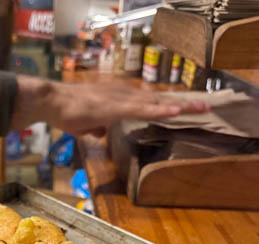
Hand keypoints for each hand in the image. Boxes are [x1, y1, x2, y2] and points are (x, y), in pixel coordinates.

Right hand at [12, 76, 209, 135]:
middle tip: (206, 107)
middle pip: (159, 99)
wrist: (51, 101)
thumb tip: (102, 133)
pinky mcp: (116, 106)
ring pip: (156, 102)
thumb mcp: (86, 124)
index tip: (188, 109)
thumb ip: (97, 128)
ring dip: (179, 105)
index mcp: (119, 100)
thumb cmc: (65, 112)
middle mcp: (125, 95)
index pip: (150, 102)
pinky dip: (161, 109)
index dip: (169, 105)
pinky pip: (143, 109)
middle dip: (183, 104)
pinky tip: (175, 111)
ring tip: (200, 109)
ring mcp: (121, 99)